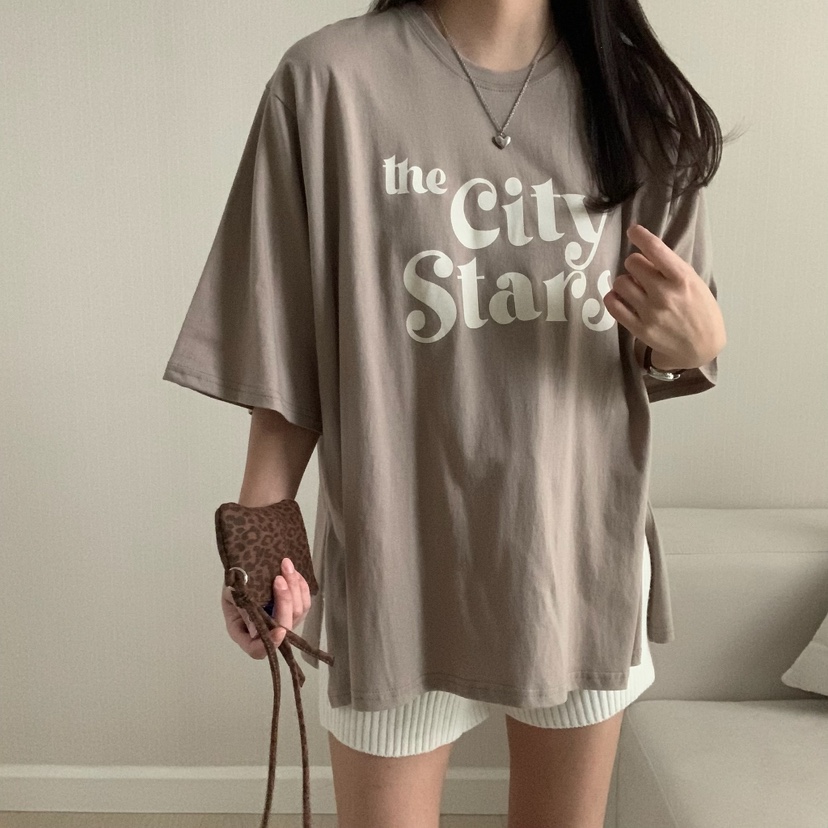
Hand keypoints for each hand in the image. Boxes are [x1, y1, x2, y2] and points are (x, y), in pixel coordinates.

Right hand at [220, 557, 311, 659]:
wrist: (244, 572)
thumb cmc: (232, 584)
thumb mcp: (230, 592)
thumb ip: (242, 607)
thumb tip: (257, 627)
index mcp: (243, 633)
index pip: (257, 649)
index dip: (270, 643)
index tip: (279, 631)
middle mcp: (266, 632)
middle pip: (283, 628)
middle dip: (284, 602)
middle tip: (279, 579)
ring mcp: (282, 622)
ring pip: (297, 613)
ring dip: (294, 589)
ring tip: (286, 567)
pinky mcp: (294, 611)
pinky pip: (305, 604)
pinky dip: (302, 588)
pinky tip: (295, 574)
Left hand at [604, 224, 725, 368]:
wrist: (702, 347)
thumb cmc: (699, 310)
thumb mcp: (693, 282)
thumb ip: (670, 268)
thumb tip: (644, 252)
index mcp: (682, 278)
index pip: (656, 249)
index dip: (641, 236)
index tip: (633, 231)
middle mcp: (665, 294)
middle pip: (633, 263)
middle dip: (636, 264)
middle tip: (642, 273)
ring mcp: (651, 312)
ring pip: (620, 282)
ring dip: (625, 282)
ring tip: (635, 288)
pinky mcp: (639, 328)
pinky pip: (613, 305)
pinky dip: (614, 298)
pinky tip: (621, 298)